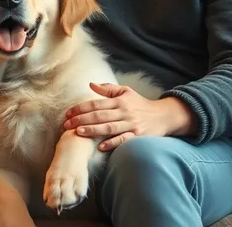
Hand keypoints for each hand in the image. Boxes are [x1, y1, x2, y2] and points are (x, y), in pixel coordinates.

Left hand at [63, 83, 196, 150]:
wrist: (163, 116)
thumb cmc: (140, 104)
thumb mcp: (126, 92)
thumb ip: (108, 89)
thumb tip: (90, 84)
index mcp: (119, 101)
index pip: (96, 103)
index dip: (81, 108)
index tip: (68, 113)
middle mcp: (124, 112)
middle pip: (100, 115)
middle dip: (82, 119)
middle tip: (67, 125)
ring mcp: (131, 124)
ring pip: (110, 127)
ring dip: (93, 130)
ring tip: (78, 132)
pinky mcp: (138, 136)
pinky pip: (124, 140)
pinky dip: (112, 143)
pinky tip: (100, 146)